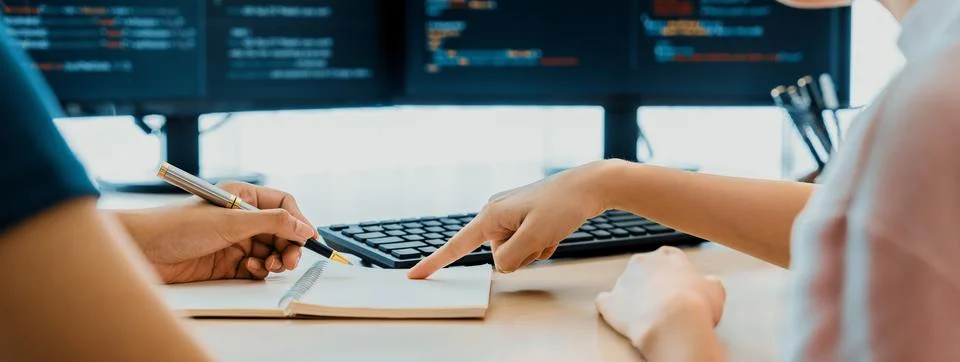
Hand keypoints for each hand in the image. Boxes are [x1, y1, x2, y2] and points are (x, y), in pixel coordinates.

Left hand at [116, 182, 318, 283]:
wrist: (141, 250)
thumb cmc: (176, 227)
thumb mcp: (231, 221)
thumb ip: (273, 223)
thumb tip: (304, 227)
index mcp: (242, 196)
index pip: (283, 205)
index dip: (299, 221)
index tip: (309, 239)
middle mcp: (241, 217)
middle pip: (281, 231)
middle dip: (289, 245)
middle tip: (290, 260)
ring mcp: (235, 240)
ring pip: (271, 251)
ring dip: (276, 259)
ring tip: (270, 265)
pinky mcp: (227, 263)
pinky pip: (256, 267)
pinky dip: (259, 270)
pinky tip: (248, 269)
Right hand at [408, 160, 622, 277]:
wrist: (589, 185)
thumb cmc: (563, 206)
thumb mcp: (535, 238)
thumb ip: (511, 258)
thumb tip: (501, 265)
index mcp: (491, 216)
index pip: (457, 245)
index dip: (435, 263)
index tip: (414, 276)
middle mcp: (494, 213)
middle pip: (499, 256)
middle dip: (523, 254)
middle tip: (543, 234)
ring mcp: (509, 214)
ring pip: (515, 252)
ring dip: (535, 249)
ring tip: (550, 229)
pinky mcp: (522, 217)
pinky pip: (526, 244)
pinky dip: (541, 243)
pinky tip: (554, 228)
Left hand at [595, 246, 725, 352]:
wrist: (673, 323)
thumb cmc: (696, 306)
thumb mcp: (715, 289)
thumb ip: (708, 282)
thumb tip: (708, 284)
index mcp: (668, 255)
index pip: (668, 257)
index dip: (674, 274)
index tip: (678, 286)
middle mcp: (642, 262)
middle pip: (644, 269)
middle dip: (651, 283)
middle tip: (664, 303)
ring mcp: (622, 281)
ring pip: (626, 286)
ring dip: (633, 298)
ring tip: (648, 316)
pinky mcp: (609, 302)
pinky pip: (606, 303)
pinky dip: (612, 309)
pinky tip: (622, 318)